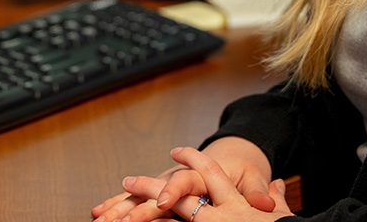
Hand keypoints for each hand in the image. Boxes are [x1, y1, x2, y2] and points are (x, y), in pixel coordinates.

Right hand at [91, 137, 275, 221]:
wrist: (232, 151)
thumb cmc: (243, 167)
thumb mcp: (252, 176)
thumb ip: (255, 191)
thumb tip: (266, 203)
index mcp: (203, 170)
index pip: (185, 179)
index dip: (172, 190)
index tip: (161, 202)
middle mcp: (180, 174)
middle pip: (154, 187)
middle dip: (137, 202)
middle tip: (121, 218)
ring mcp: (167, 181)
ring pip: (140, 193)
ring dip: (120, 204)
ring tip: (99, 216)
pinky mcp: (160, 188)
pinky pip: (136, 197)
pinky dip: (118, 203)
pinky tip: (100, 212)